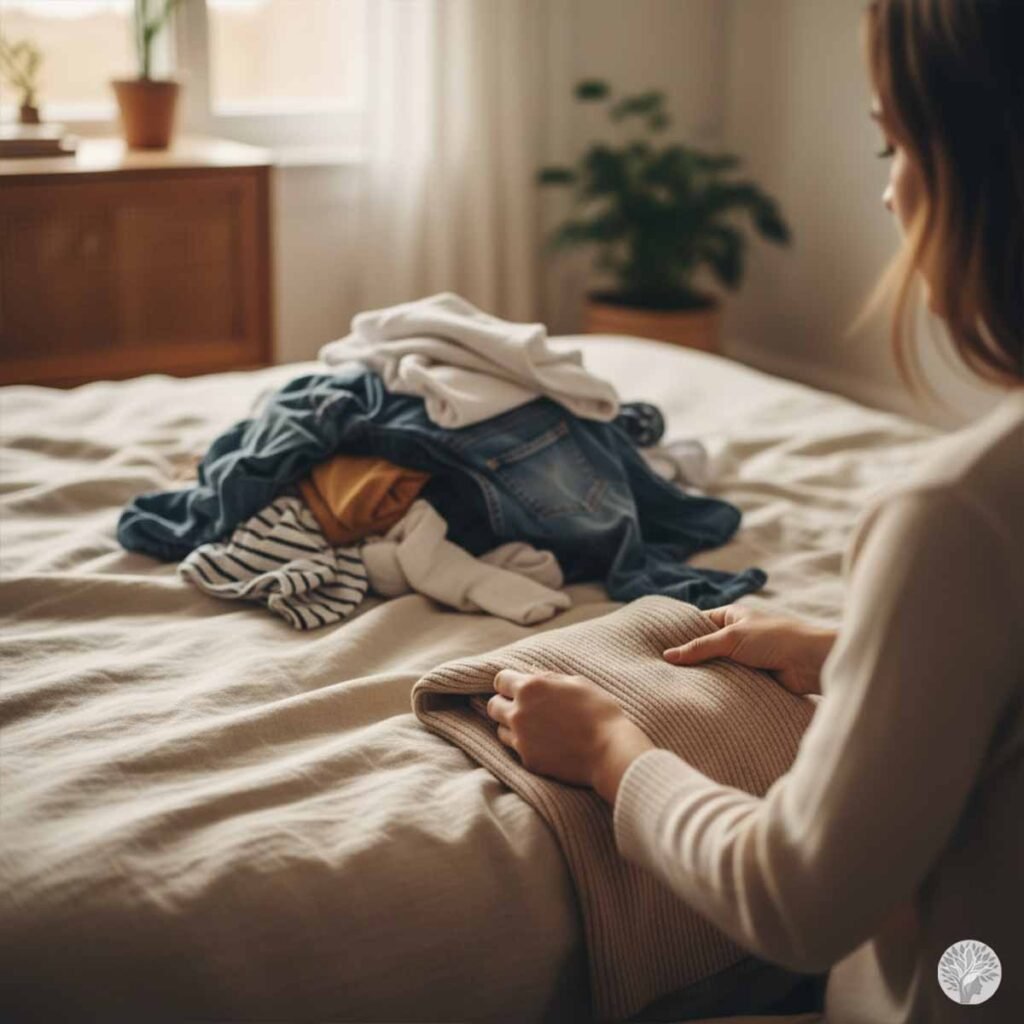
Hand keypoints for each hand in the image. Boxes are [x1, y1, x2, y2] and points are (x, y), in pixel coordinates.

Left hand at [487, 670, 654, 803]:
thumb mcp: (576, 682)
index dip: (509, 683)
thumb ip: (548, 679)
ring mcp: (521, 739)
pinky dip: (525, 745)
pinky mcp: (527, 760)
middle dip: (504, 703)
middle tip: (523, 707)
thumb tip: (532, 676)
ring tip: (535, 727)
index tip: (517, 687)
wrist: (610, 750)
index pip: (500, 680)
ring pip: (500, 728)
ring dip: (511, 725)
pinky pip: (516, 749)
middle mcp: (519, 712)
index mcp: (530, 688)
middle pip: (493, 705)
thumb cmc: (599, 711)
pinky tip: (545, 744)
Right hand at [663, 605, 835, 695]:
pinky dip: (719, 689)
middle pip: (705, 648)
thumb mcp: (732, 637)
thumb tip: (668, 655)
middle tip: (661, 671)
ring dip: (705, 676)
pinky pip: (729, 683)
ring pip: (716, 667)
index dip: (680, 633)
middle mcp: (737, 636)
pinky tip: (700, 697)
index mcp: (731, 616)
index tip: (657, 646)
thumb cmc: (775, 639)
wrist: (810, 663)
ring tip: (676, 687)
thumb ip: (700, 647)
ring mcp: (744, 658)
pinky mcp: (752, 678)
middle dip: (689, 659)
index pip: (698, 623)